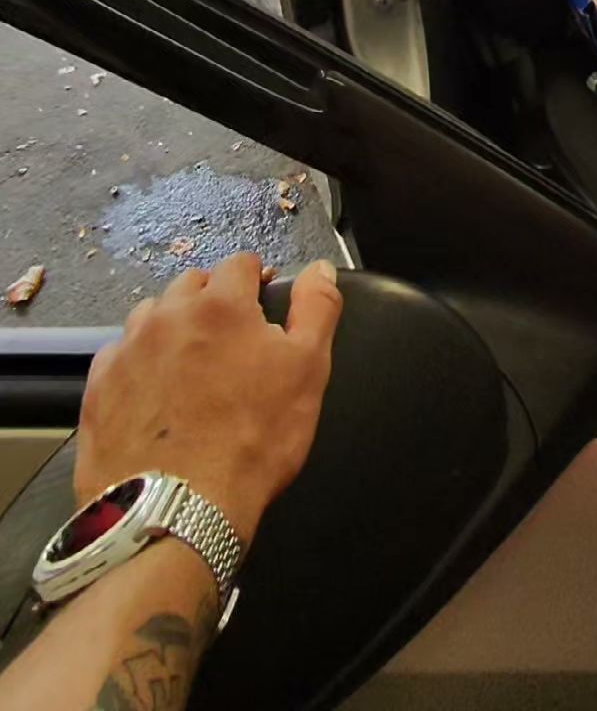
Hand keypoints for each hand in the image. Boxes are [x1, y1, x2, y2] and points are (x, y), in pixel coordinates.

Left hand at [75, 253, 341, 548]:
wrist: (177, 511)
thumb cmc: (254, 439)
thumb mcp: (307, 371)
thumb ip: (317, 308)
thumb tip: (321, 268)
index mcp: (220, 304)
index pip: (240, 263)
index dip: (257, 282)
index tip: (263, 308)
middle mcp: (167, 315)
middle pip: (191, 284)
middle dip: (212, 301)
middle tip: (231, 343)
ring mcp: (127, 350)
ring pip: (151, 316)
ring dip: (172, 328)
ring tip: (189, 368)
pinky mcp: (98, 388)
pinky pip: (119, 356)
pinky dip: (139, 363)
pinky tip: (153, 396)